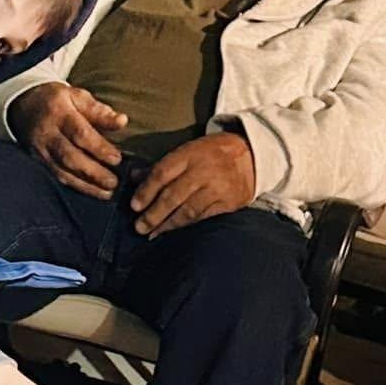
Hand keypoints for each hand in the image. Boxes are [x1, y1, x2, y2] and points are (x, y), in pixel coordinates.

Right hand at [9, 82, 129, 196]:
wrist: (24, 106)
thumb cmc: (58, 101)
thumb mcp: (77, 96)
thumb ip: (99, 110)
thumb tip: (122, 121)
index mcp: (59, 113)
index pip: (79, 133)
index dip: (99, 148)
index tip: (117, 159)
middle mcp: (48, 134)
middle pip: (70, 156)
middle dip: (93, 172)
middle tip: (114, 182)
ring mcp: (41, 151)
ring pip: (63, 171)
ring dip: (86, 185)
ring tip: (107, 193)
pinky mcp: (39, 163)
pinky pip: (57, 177)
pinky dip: (76, 187)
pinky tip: (92, 192)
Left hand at [130, 132, 255, 236]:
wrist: (252, 155)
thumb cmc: (213, 153)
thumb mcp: (188, 151)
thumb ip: (161, 166)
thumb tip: (133, 177)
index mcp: (190, 154)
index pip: (162, 173)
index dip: (146, 191)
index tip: (134, 206)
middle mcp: (203, 171)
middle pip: (173, 195)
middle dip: (153, 214)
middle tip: (139, 227)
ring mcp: (217, 188)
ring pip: (188, 210)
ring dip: (168, 224)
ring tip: (152, 234)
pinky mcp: (228, 203)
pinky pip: (203, 217)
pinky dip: (186, 226)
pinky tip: (174, 232)